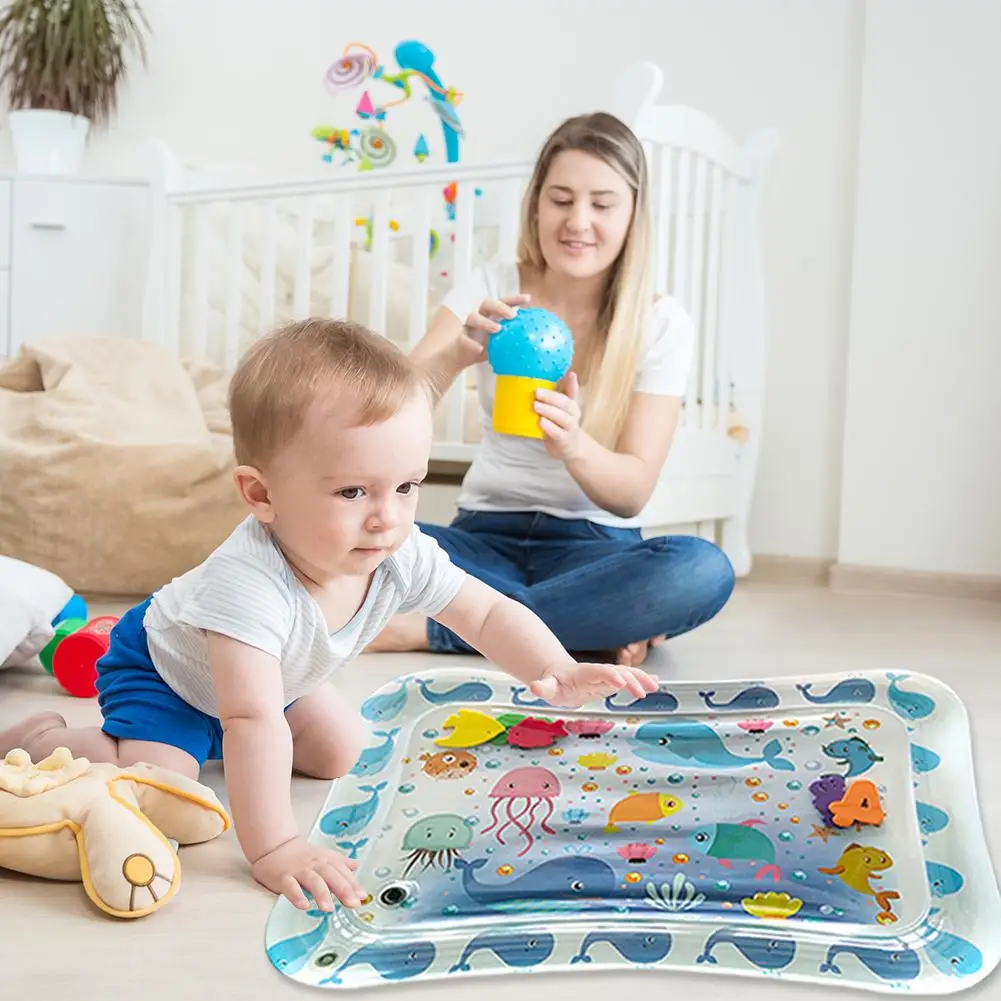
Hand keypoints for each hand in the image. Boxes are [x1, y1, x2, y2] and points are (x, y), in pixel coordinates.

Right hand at [251, 835, 363, 911]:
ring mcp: (299, 871)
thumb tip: (357, 866)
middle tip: (353, 903)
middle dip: (344, 889)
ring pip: (313, 880)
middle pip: (331, 875)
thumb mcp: (324, 856)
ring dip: (322, 894)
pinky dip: (297, 896)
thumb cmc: (302, 855)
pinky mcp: (283, 877)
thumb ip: (341, 864)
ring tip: (329, 908)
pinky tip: (303, 905)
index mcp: (326, 861)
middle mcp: (315, 865)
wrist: (276, 846)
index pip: (343, 873)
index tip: (362, 897)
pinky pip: (290, 887)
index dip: (354, 885)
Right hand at [453, 294, 531, 369]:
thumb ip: (514, 340)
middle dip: (500, 307)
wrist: (461, 359)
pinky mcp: (459, 339)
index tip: (528, 299)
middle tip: (512, 315)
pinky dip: (471, 344)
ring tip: (497, 329)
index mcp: (491, 316)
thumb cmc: (483, 349)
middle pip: (487, 304)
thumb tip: (538, 344)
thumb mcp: (501, 344)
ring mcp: (468, 327)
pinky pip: (463, 339)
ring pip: (473, 317)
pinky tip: (479, 350)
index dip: (515, 299)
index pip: (503, 303)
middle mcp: (479, 317)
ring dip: (485, 322)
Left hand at [528, 660, 658, 707]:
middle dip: (630, 680)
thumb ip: (542, 688)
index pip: (599, 672)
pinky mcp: (611, 681)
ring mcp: (606, 676)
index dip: (609, 675)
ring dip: (641, 678)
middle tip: (642, 692)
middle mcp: (598, 673)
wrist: (559, 674)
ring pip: (626, 674)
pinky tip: (655, 682)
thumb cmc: (554, 682)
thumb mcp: (547, 687)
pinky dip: (641, 680)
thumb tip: (534, 687)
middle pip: (617, 672)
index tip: (620, 681)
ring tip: (656, 685)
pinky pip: (629, 679)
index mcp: (583, 673)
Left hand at [535, 371, 582, 460]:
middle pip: (566, 404)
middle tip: (537, 392)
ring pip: (562, 418)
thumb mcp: (559, 409)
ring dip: (548, 411)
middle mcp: (573, 415)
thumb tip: (553, 377)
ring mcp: (570, 428)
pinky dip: (549, 427)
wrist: (569, 448)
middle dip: (551, 397)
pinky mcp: (564, 440)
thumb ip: (556, 395)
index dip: (572, 384)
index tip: (571, 374)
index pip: (573, 392)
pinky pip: (557, 433)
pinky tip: (540, 422)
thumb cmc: (560, 424)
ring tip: (535, 405)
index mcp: (572, 405)